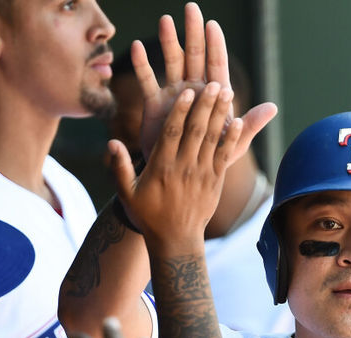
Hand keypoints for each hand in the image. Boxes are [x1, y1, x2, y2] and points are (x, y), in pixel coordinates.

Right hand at [109, 82, 241, 250]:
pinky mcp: (215, 181)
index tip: (187, 91)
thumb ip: (120, 167)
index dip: (181, 111)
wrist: (175, 241)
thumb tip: (111, 142)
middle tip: (215, 82)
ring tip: (228, 93)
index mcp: (162, 166)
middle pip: (196, 131)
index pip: (172, 132)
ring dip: (221, 115)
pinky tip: (239, 122)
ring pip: (213, 139)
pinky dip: (232, 139)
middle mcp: (184, 167)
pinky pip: (225, 156)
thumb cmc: (147, 215)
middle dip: (206, 105)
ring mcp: (202, 174)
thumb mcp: (127, 193)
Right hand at [133, 3, 276, 165]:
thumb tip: (273, 107)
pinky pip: (148, 82)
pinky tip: (137, 47)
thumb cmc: (212, 158)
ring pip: (172, 63)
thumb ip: (249, 125)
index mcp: (215, 97)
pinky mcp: (155, 105)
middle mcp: (195, 90)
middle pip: (195, 56)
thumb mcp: (233, 144)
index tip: (213, 25)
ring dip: (169, 42)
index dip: (216, 46)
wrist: (185, 177)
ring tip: (165, 20)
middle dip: (194, 33)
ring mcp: (175, 95)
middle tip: (191, 7)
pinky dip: (142, 65)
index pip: (217, 66)